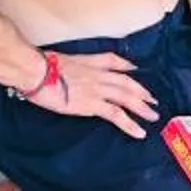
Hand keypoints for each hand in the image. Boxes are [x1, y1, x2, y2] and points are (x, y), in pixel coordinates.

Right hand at [39, 49, 157, 136]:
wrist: (37, 72)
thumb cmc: (42, 66)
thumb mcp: (61, 59)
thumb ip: (72, 65)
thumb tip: (68, 71)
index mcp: (90, 61)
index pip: (114, 61)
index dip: (127, 67)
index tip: (136, 71)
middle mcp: (98, 74)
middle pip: (127, 82)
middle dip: (141, 91)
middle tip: (153, 100)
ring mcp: (97, 89)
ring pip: (127, 98)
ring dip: (142, 107)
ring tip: (153, 116)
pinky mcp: (92, 105)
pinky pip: (116, 115)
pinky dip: (130, 124)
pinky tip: (139, 131)